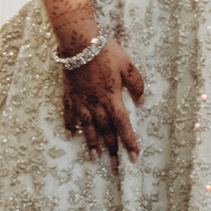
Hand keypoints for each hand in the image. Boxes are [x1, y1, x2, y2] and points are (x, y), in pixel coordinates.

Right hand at [60, 36, 147, 161]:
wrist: (79, 43)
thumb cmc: (105, 52)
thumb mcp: (128, 65)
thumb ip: (136, 85)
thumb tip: (141, 102)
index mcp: (112, 98)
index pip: (123, 125)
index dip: (129, 142)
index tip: (134, 157)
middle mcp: (96, 104)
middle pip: (105, 132)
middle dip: (111, 150)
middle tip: (114, 167)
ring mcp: (81, 101)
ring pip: (87, 127)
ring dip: (91, 144)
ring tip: (94, 158)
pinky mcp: (69, 95)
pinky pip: (68, 113)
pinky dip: (69, 125)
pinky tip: (70, 136)